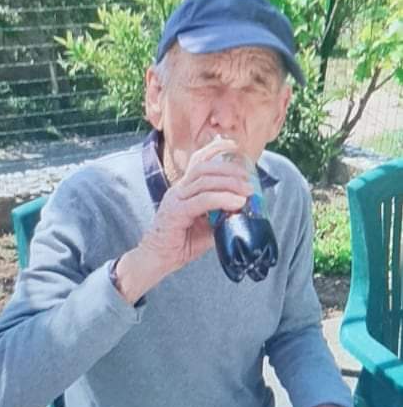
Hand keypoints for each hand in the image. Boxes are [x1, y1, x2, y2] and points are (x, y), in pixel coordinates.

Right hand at [138, 138, 252, 274]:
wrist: (157, 260)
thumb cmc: (180, 244)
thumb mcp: (207, 227)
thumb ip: (221, 216)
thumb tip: (243, 210)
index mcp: (184, 189)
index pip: (198, 162)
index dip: (216, 150)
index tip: (235, 146)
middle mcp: (178, 190)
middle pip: (204, 168)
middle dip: (229, 169)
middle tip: (249, 178)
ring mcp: (175, 199)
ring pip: (204, 181)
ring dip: (230, 183)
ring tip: (247, 191)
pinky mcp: (176, 212)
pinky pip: (202, 200)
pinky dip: (222, 199)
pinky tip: (237, 202)